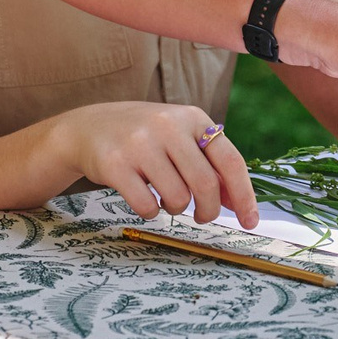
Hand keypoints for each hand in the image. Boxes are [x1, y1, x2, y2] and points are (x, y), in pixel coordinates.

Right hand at [48, 102, 257, 230]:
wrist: (87, 127)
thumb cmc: (144, 136)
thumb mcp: (179, 137)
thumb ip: (208, 163)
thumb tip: (236, 203)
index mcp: (192, 117)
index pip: (230, 161)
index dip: (244, 196)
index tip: (250, 222)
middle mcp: (167, 125)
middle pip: (205, 184)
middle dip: (208, 211)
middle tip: (201, 217)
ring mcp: (139, 143)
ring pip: (178, 198)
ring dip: (176, 209)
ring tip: (165, 198)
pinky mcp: (114, 164)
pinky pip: (147, 206)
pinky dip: (151, 212)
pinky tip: (143, 197)